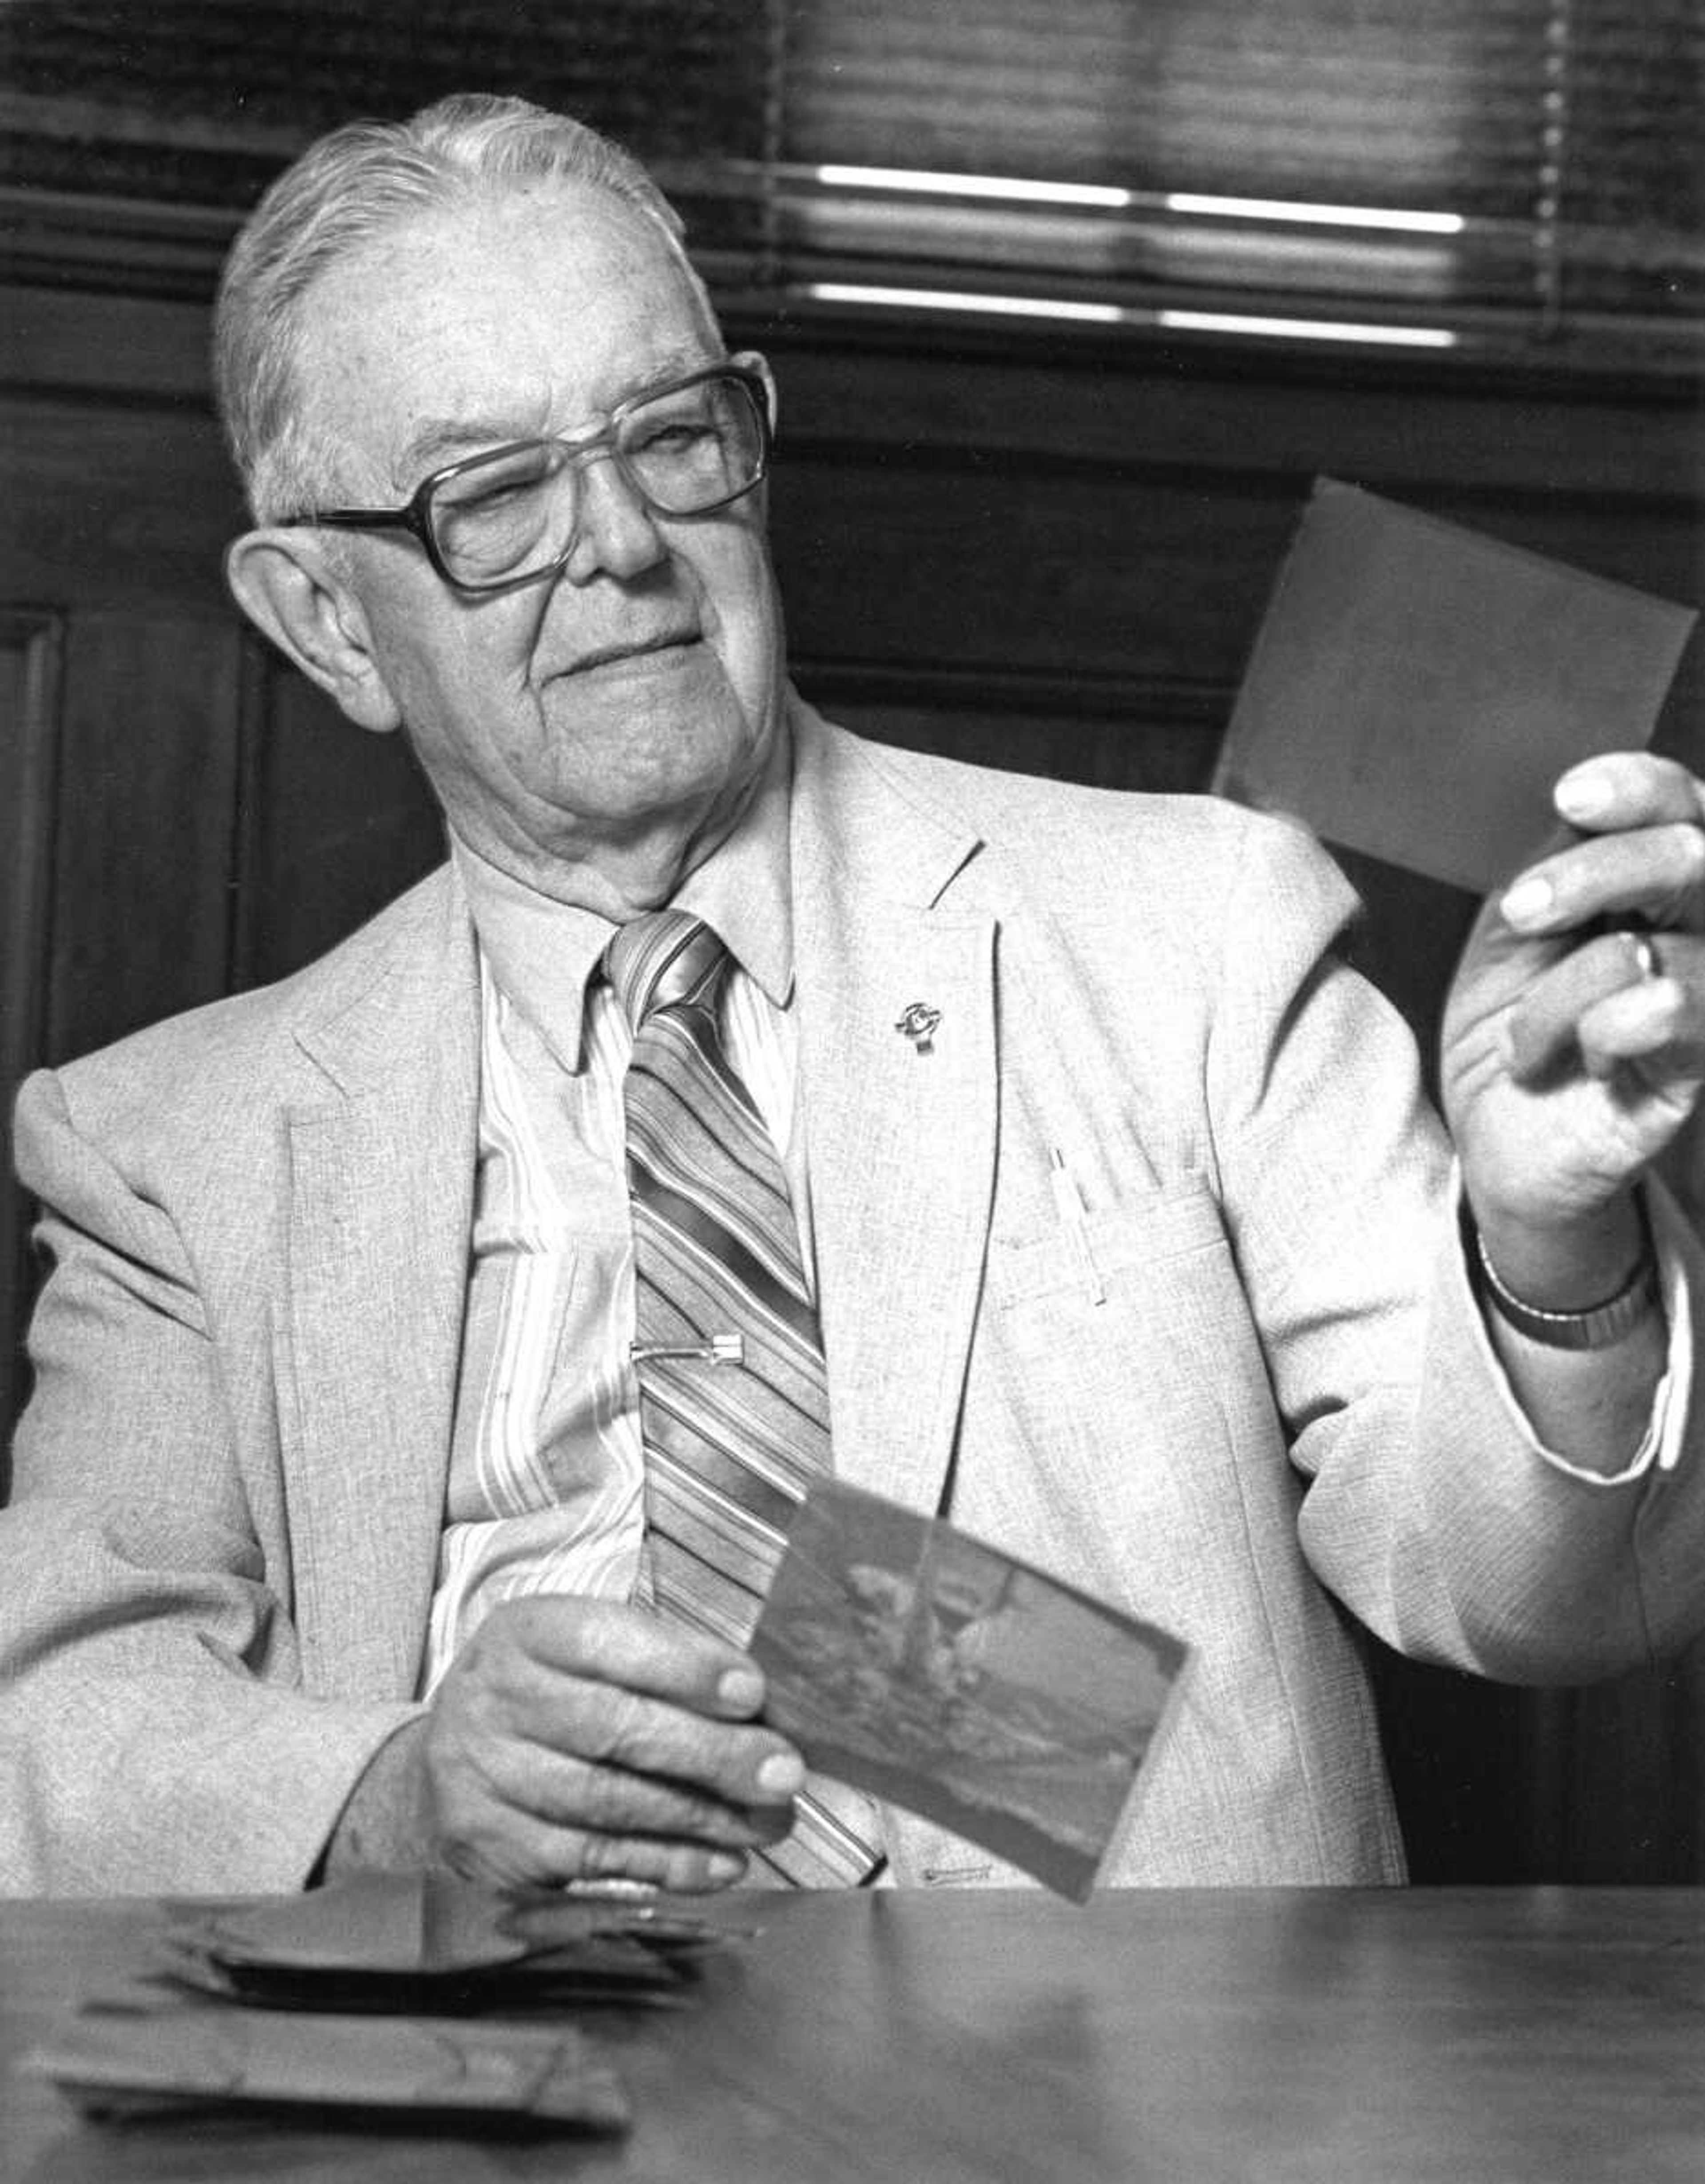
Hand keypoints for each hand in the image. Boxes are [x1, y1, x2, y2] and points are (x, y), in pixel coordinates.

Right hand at [402, 1595, 802, 1891]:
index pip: (604, 1642)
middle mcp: (494, 1700)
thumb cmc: (548, 1698)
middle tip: (783, 1772)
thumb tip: (759, 1709)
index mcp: (523, 1633)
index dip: (683, 1668)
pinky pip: (594, 1860)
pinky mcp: (492, 1849)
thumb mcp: (583, 1654)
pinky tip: (722, 1864)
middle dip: (710, 1752)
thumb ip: (659, 1666)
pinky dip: (667, 1865)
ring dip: (702, 1817)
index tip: (753, 1692)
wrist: (448, 1768)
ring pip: (608, 1801)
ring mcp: (486, 1778)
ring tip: (768, 1823)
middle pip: (612, 1727)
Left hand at [1440, 751, 1704, 1298]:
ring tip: (1522, 1040)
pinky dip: (1606, 1028)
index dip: (1638, 788)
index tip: (1571, 796)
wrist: (1497, 1137)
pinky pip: (1675, 1011)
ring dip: (1563, 992)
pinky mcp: (1696, 1064)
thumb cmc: (1509, 1025)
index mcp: (1647, 882)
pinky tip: (1582, 1056)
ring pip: (1656, 949)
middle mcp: (1691, 929)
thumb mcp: (1510, 937)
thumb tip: (1570, 810)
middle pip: (1690, 857)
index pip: (1676, 806)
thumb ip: (1547, 869)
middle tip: (1525, 912)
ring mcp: (1699, 995)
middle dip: (1600, 871)